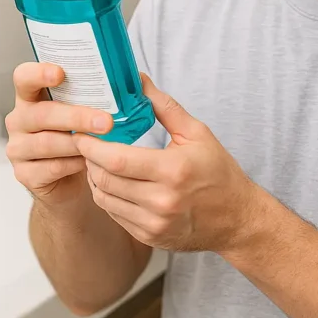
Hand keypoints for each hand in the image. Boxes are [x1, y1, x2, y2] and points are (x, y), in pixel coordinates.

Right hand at [5, 62, 114, 206]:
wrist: (67, 183)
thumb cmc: (78, 138)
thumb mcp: (83, 113)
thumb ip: (96, 96)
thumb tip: (138, 79)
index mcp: (31, 97)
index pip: (24, 78)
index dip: (39, 73)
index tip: (61, 73)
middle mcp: (19, 120)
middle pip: (42, 114)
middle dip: (77, 117)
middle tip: (106, 122)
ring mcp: (17, 148)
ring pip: (47, 143)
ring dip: (79, 143)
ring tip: (104, 145)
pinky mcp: (24, 174)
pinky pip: (52, 167)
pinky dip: (74, 165)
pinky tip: (90, 163)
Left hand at [73, 75, 260, 252]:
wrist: (237, 219)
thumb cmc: (219, 172)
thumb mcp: (197, 133)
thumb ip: (164, 106)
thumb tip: (138, 81)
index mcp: (173, 170)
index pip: (117, 160)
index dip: (92, 147)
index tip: (81, 135)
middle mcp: (162, 201)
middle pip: (105, 180)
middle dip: (90, 160)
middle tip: (87, 145)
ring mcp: (154, 223)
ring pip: (105, 199)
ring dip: (95, 179)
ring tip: (98, 162)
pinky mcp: (149, 237)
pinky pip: (115, 215)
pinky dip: (107, 196)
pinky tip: (113, 182)